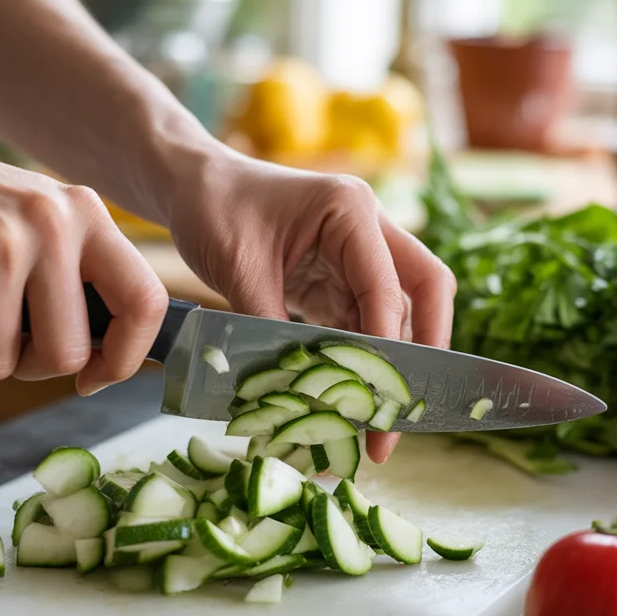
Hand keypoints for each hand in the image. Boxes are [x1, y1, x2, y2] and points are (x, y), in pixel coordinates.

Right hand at [0, 116, 166, 392]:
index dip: (125, 357)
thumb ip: (76, 276)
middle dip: (27, 365)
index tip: (93, 376)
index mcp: (87, 215)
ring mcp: (2, 247)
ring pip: (2, 364)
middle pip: (66, 353)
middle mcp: (53, 226)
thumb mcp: (37, 221)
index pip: (145, 302)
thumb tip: (110, 355)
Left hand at [169, 153, 455, 461]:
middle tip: (399, 421)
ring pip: (397, 315)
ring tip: (372, 428)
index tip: (376, 398)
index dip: (388, 344)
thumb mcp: (238, 267)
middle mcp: (368, 229)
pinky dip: (358, 362)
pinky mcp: (339, 279)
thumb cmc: (213, 209)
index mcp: (350, 210)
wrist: (192, 187)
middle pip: (424, 291)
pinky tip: (346, 402)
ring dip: (388, 367)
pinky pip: (363, 324)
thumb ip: (268, 323)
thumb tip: (293, 389)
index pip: (388, 284)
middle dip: (422, 355)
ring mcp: (358, 255)